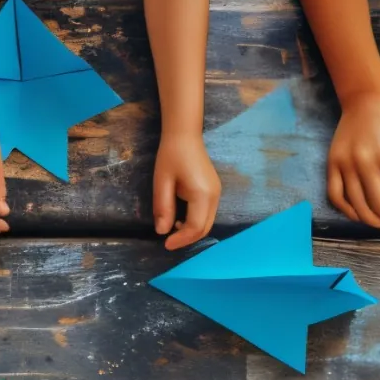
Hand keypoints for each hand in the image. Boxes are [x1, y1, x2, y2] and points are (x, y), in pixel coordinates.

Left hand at [153, 131, 220, 250]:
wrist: (185, 135)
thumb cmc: (171, 156)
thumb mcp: (162, 182)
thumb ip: (163, 208)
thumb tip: (162, 232)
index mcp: (202, 195)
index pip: (195, 227)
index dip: (180, 239)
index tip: (165, 244)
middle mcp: (214, 196)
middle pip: (205, 228)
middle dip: (187, 239)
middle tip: (168, 241)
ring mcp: (217, 193)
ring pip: (208, 222)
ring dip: (192, 231)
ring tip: (173, 229)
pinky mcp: (215, 190)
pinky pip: (208, 214)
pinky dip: (196, 222)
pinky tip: (181, 218)